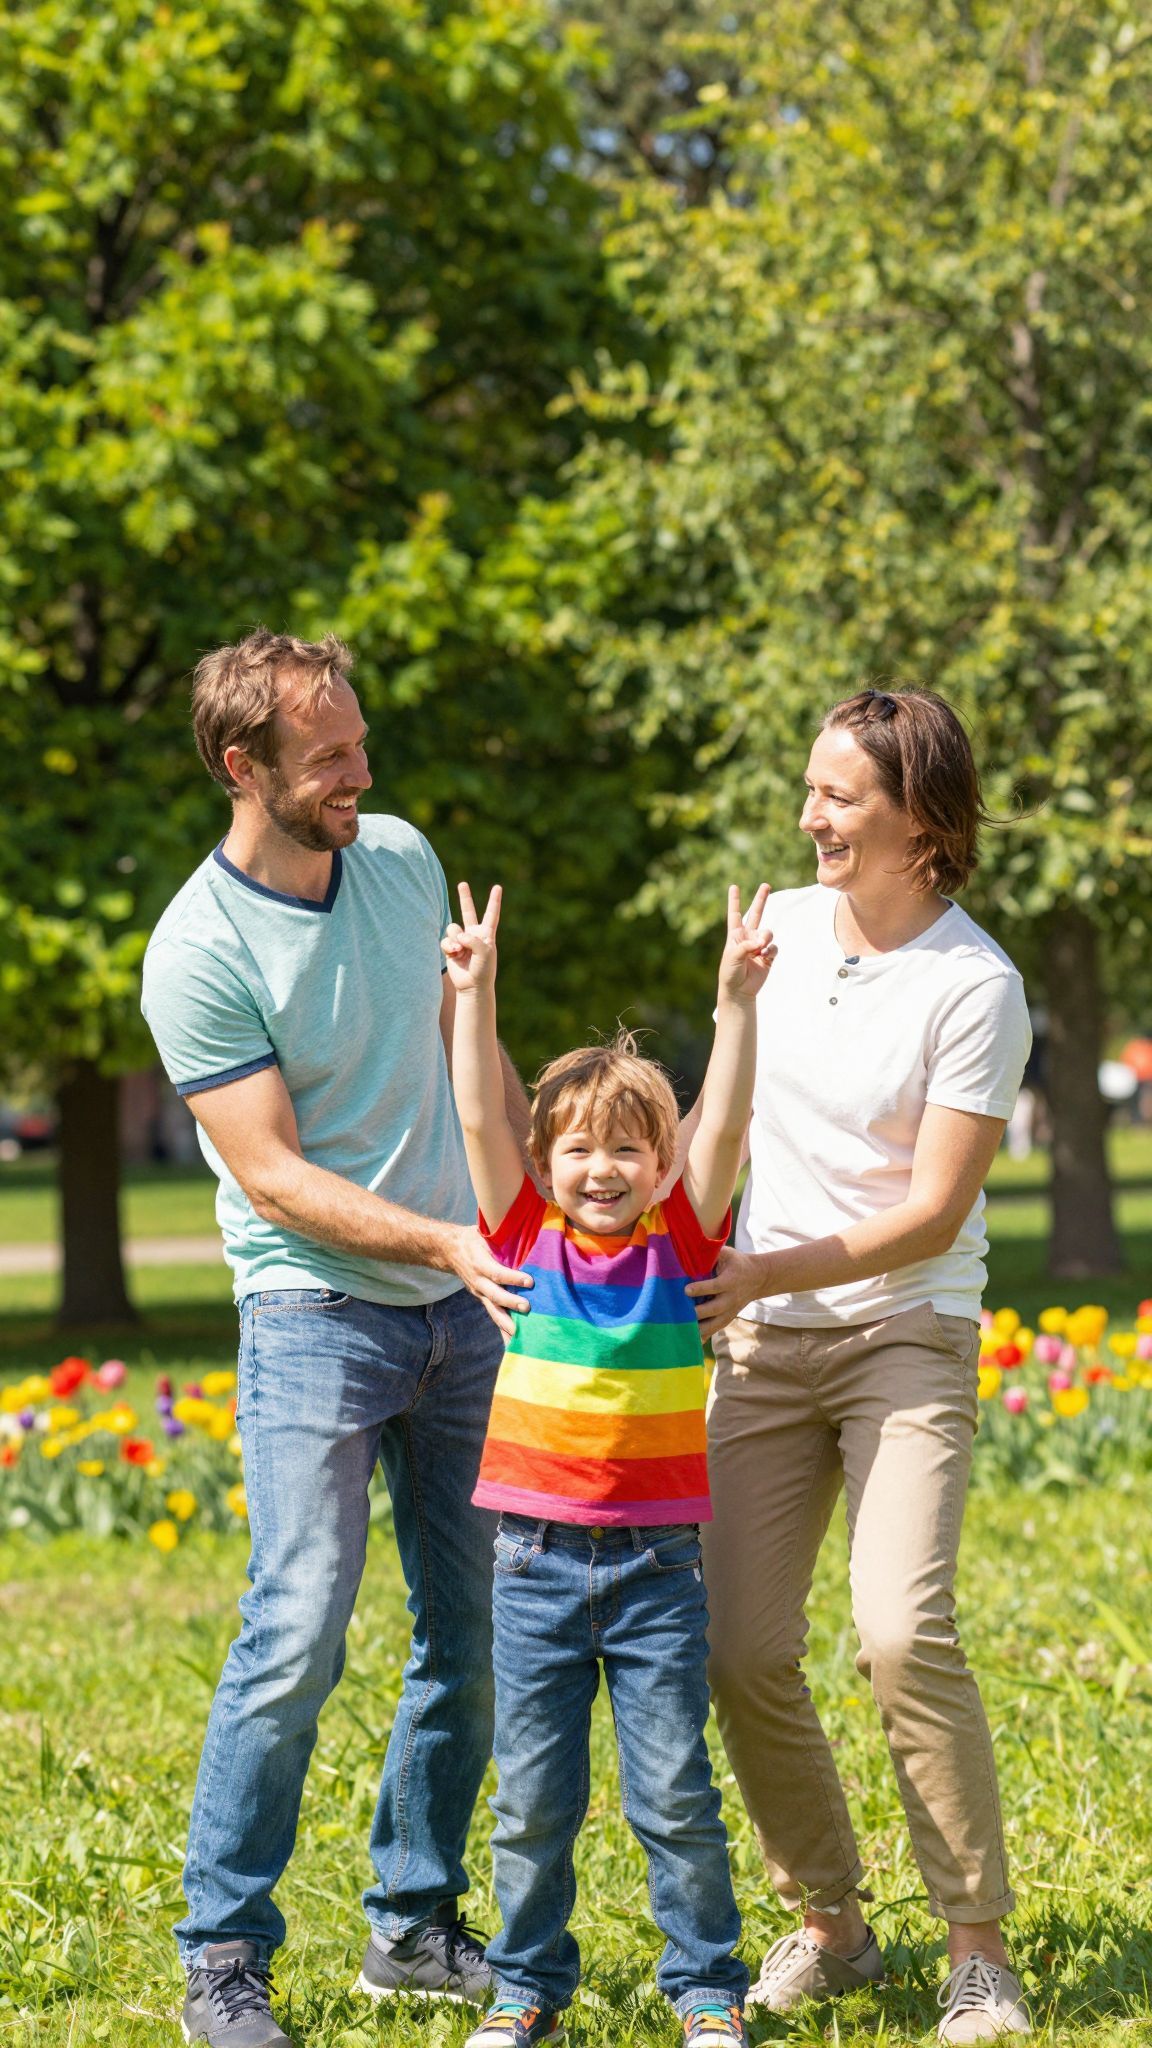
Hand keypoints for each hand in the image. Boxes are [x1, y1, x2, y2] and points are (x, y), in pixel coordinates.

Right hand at [441, 882, 500, 992]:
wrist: (472, 986)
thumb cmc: (483, 970)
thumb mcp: (485, 953)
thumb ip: (473, 939)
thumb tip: (458, 936)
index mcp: (486, 934)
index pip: (491, 914)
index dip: (494, 900)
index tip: (498, 887)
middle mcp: (473, 934)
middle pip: (468, 911)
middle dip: (465, 897)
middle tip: (462, 884)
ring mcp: (461, 940)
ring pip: (453, 928)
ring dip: (456, 939)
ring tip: (461, 951)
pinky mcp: (451, 948)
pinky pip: (446, 940)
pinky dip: (449, 946)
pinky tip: (454, 954)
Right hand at [448, 1223, 532, 1338]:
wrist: (447, 1250)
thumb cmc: (472, 1238)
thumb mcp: (483, 1232)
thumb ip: (500, 1234)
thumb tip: (525, 1225)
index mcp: (479, 1262)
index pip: (497, 1272)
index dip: (512, 1277)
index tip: (529, 1280)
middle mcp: (478, 1280)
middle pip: (495, 1295)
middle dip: (511, 1303)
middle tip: (527, 1308)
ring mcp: (479, 1292)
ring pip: (493, 1309)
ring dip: (506, 1322)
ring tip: (519, 1334)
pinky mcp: (482, 1298)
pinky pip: (493, 1314)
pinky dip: (502, 1329)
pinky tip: (512, 1341)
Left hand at [686, 1245, 770, 1341]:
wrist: (758, 1278)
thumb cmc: (736, 1263)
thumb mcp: (727, 1254)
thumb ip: (712, 1254)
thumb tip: (690, 1252)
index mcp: (730, 1281)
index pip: (715, 1286)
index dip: (701, 1288)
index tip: (686, 1290)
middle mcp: (731, 1298)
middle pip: (714, 1309)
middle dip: (698, 1312)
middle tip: (680, 1313)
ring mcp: (730, 1311)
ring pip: (714, 1324)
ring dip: (699, 1329)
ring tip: (681, 1330)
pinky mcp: (728, 1319)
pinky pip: (715, 1330)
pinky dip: (703, 1336)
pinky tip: (690, 1341)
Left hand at [717, 883, 775, 1004]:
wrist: (739, 991)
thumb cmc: (730, 973)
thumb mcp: (733, 957)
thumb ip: (746, 945)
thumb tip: (762, 941)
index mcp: (735, 936)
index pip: (735, 915)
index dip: (734, 901)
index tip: (734, 887)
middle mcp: (747, 937)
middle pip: (756, 914)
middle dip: (761, 899)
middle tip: (766, 885)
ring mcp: (759, 946)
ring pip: (767, 932)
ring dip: (765, 938)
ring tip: (760, 948)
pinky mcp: (768, 956)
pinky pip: (773, 947)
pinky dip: (770, 950)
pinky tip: (764, 956)